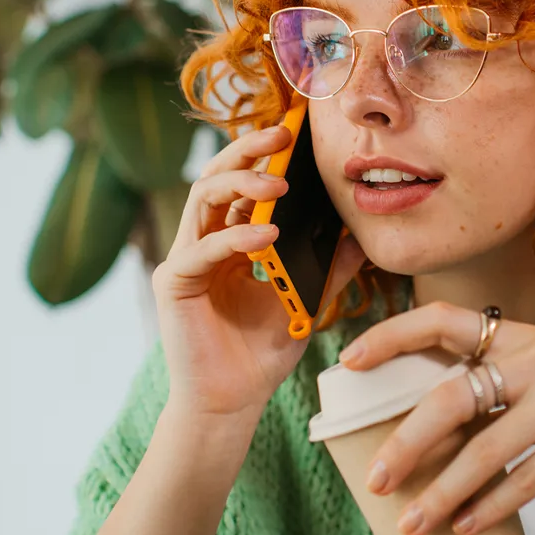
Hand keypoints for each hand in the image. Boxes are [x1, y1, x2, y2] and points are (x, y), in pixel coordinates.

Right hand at [151, 125, 366, 422]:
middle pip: (217, 176)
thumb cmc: (263, 352)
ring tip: (278, 184)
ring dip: (241, 183)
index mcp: (232, 239)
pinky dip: (236, 239)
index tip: (297, 132)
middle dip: (248, 150)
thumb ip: (329, 268)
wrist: (232, 402)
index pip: (244, 184)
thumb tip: (361, 235)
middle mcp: (205, 240)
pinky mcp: (174, 283)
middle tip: (283, 136)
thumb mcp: (308, 301)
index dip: (265, 155)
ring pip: (202, 198)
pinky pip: (202, 249)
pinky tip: (268, 237)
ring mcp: (186, 258)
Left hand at [338, 301, 534, 534]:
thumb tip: (437, 427)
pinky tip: (467, 526)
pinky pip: (527, 477)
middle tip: (376, 477)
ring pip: (485, 448)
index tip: (352, 359)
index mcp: (524, 336)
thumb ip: (506, 384)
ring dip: (443, 491)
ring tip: (413, 521)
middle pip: (452, 396)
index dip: (393, 334)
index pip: (444, 318)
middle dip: (406, 440)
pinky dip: (491, 506)